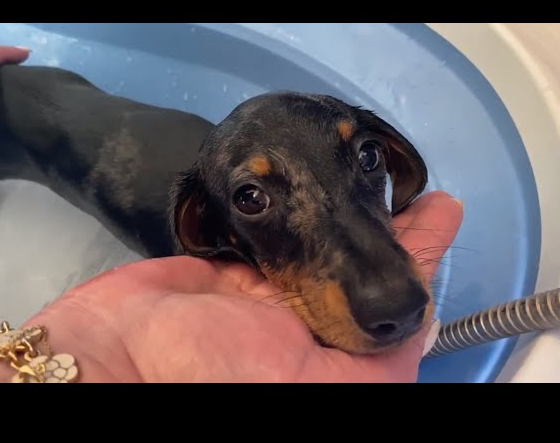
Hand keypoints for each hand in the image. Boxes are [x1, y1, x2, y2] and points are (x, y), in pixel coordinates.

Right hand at [0, 192, 461, 382]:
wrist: (116, 361)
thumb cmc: (222, 379)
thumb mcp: (323, 386)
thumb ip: (380, 357)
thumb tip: (420, 317)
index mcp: (332, 364)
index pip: (387, 306)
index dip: (418, 259)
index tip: (442, 211)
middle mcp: (302, 331)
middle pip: (356, 269)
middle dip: (389, 230)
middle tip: (418, 189)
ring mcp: (263, 296)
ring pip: (318, 244)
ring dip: (347, 212)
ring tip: (372, 174)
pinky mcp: (228, 268)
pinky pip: (270, 232)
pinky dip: (295, 208)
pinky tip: (314, 182)